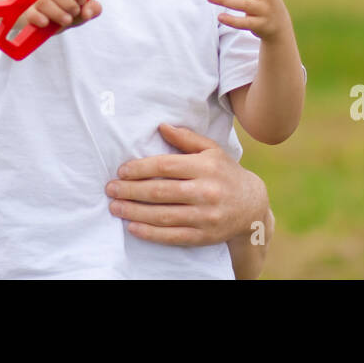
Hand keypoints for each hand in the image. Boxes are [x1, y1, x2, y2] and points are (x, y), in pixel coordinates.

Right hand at [17, 0, 101, 31]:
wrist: (42, 22)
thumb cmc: (64, 12)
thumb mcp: (80, 11)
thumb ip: (91, 9)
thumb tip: (88, 13)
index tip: (80, 2)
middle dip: (70, 5)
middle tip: (73, 13)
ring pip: (44, 1)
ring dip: (58, 13)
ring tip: (66, 20)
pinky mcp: (27, 12)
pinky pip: (31, 13)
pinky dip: (39, 18)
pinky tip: (45, 22)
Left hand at [104, 123, 269, 245]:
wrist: (252, 206)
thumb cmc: (225, 173)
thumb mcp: (212, 151)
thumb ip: (186, 139)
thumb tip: (161, 126)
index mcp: (206, 167)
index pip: (166, 166)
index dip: (141, 168)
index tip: (122, 170)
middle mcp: (206, 191)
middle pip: (161, 191)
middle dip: (131, 190)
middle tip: (111, 189)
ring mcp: (206, 216)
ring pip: (163, 215)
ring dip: (135, 212)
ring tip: (115, 207)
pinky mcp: (204, 236)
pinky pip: (172, 236)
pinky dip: (150, 233)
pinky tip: (133, 228)